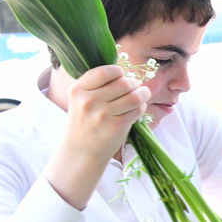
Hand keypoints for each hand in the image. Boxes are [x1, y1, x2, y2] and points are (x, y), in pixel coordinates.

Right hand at [45, 65, 150, 209]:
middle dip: (134, 83)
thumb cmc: (86, 120)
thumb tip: (126, 71)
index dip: (118, 72)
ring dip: (143, 94)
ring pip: (136, 95)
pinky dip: (141, 107)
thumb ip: (98, 83)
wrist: (81, 150)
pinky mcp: (116, 126)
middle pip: (125, 82)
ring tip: (141, 95)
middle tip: (134, 87)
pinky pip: (138, 109)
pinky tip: (135, 110)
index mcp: (78, 89)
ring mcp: (103, 114)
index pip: (105, 71)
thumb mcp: (81, 98)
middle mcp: (89, 101)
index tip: (120, 77)